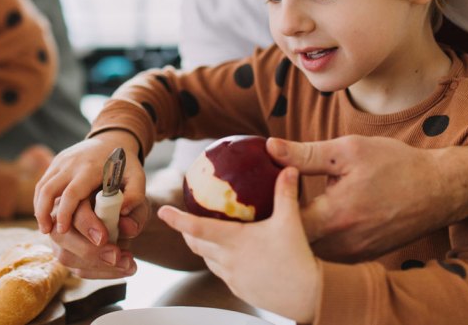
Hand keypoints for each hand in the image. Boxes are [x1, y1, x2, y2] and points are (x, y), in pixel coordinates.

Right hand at [34, 131, 147, 277]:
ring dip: (40, 208)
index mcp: (91, 168)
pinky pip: (43, 183)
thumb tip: (123, 217)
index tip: (62, 231)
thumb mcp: (138, 177)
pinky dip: (40, 200)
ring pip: (42, 186)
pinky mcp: (56, 162)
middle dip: (45, 213)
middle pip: (49, 189)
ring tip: (45, 228)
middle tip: (48, 232)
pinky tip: (46, 215)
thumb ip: (135, 196)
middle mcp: (72, 163)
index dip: (65, 214)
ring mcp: (61, 161)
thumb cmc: (125, 164)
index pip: (72, 193)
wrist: (113, 139)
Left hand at [158, 167, 317, 322]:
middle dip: (185, 230)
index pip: (197, 228)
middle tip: (181, 219)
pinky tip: (227, 253)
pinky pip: (219, 271)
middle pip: (195, 243)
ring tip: (202, 233)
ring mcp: (231, 276)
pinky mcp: (237, 287)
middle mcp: (228, 259)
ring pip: (206, 258)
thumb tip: (287, 168)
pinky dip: (216, 259)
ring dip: (200, 245)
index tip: (162, 211)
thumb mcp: (290, 222)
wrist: (305, 299)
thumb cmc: (296, 261)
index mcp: (235, 241)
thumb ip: (285, 193)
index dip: (177, 219)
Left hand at [269, 136, 458, 260]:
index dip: (265, 212)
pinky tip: (308, 225)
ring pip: (309, 253)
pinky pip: (327, 256)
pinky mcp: (362, 257)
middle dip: (274, 228)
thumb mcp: (349, 150)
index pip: (284, 224)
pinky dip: (313, 243)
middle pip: (293, 244)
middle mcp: (343, 243)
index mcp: (336, 215)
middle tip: (260, 209)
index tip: (253, 198)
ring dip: (293, 238)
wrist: (440, 190)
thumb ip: (306, 153)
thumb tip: (270, 148)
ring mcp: (354, 254)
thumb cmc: (397, 166)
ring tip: (280, 216)